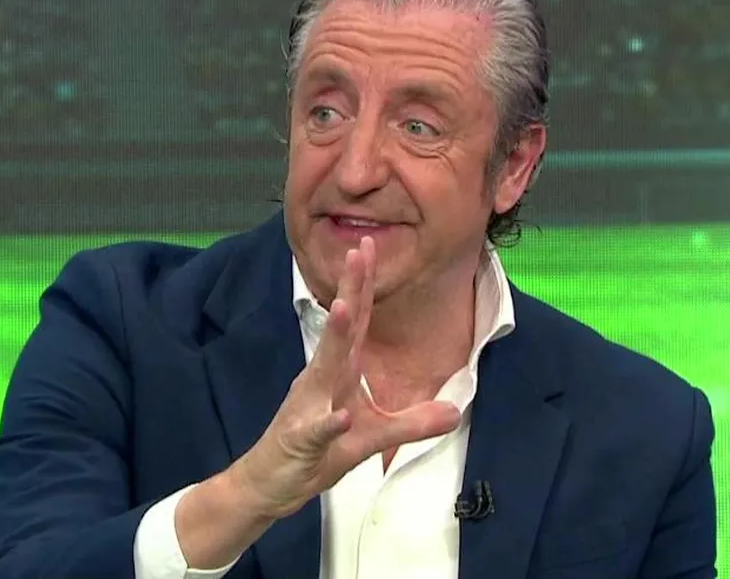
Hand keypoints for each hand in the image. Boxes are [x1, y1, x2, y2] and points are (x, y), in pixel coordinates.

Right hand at [229, 236, 462, 518]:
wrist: (273, 483)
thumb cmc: (317, 452)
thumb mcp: (375, 438)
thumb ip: (413, 423)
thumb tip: (456, 410)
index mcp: (340, 372)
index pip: (357, 321)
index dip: (364, 284)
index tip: (368, 246)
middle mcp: (322, 380)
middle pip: (342, 329)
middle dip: (351, 289)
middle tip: (359, 250)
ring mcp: (309, 407)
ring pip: (324, 369)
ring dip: (336, 339)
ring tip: (347, 309)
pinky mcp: (302, 441)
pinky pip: (317, 431)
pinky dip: (329, 424)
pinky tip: (342, 417)